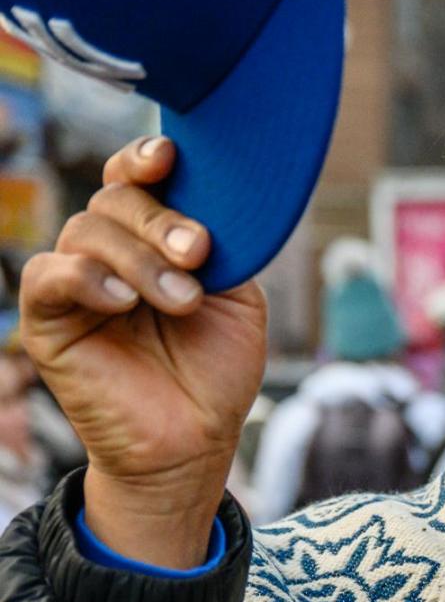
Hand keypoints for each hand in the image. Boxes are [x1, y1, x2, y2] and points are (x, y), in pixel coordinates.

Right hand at [19, 135, 267, 566]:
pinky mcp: (49, 321)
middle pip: (115, 200)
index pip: (134, 182)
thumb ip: (226, 248)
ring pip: (88, 233)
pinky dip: (86, 278)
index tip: (170, 159)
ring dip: (141, 260)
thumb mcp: (238, 300)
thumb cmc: (217, 372)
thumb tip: (211, 200)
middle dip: (160, 222)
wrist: (196, 441)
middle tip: (198, 255)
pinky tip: (122, 301)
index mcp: (152, 242)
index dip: (145, 161)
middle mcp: (109, 254)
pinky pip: (49, 276)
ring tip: (181, 301)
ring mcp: (76, 285)